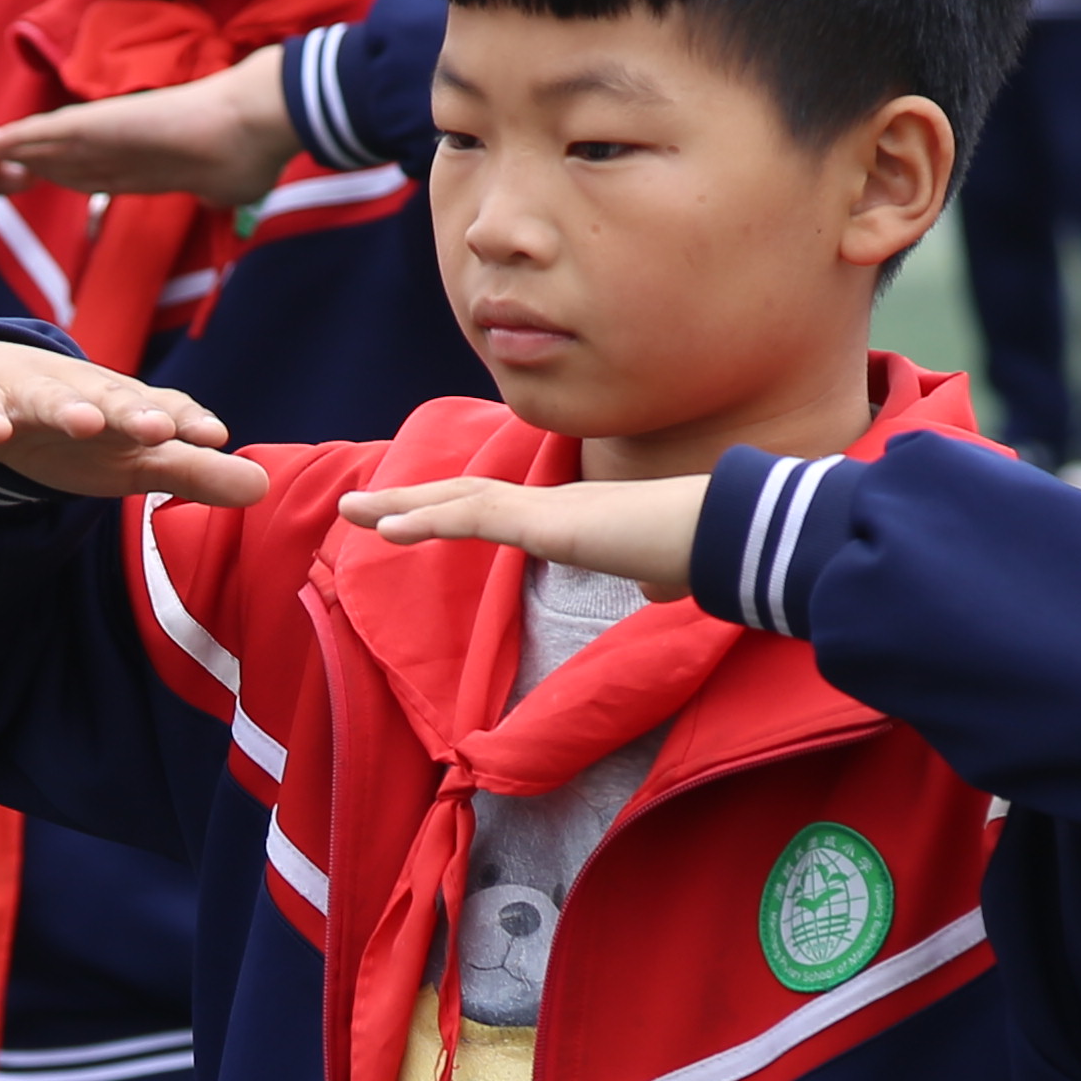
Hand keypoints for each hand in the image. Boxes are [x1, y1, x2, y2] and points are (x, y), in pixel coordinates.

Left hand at [0, 46, 302, 211]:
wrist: (261, 121)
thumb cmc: (258, 149)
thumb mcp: (235, 183)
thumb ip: (219, 192)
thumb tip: (227, 198)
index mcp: (152, 160)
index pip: (101, 169)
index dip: (71, 173)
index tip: (49, 178)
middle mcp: (125, 144)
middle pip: (68, 157)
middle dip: (34, 164)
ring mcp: (115, 132)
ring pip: (52, 144)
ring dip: (16, 149)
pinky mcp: (105, 125)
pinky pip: (51, 133)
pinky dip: (20, 137)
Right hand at [0, 338, 265, 504]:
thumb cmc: (81, 430)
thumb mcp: (135, 457)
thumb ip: (194, 472)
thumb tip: (263, 488)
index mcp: (125, 407)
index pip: (162, 410)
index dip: (187, 422)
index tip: (214, 436)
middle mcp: (83, 394)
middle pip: (112, 400)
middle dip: (135, 412)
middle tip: (160, 427)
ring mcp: (29, 397)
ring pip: (50, 400)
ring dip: (67, 409)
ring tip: (85, 422)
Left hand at [334, 462, 703, 598]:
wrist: (728, 536)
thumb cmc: (704, 553)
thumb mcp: (667, 574)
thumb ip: (653, 579)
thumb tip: (660, 588)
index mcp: (575, 516)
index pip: (501, 506)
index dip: (453, 506)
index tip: (414, 514)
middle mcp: (553, 503)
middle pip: (466, 492)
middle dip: (410, 498)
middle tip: (358, 504)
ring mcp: (548, 509)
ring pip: (459, 499)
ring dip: (401, 505)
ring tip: (353, 510)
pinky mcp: (548, 523)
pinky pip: (473, 518)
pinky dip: (426, 520)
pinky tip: (386, 528)